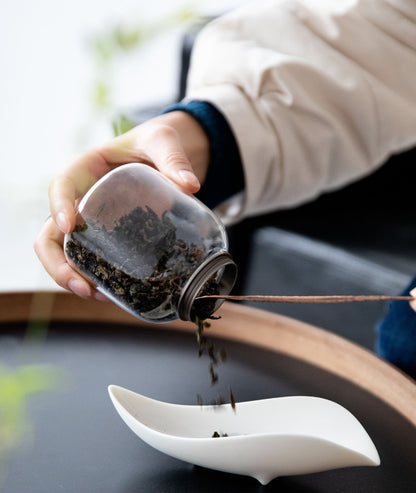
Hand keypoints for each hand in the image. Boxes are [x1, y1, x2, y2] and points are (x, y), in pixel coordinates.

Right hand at [34, 111, 209, 299]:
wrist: (162, 157)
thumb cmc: (154, 143)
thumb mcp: (162, 140)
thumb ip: (173, 158)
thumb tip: (190, 185)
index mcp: (85, 169)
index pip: (61, 185)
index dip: (58, 206)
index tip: (68, 226)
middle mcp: (81, 198)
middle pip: (50, 231)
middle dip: (57, 261)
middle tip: (79, 283)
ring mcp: (91, 220)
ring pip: (66, 252)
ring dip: (74, 277)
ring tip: (98, 295)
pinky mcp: (106, 236)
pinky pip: (91, 259)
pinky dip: (96, 277)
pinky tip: (113, 293)